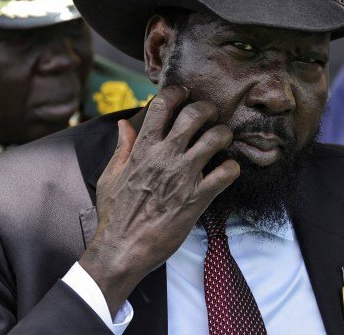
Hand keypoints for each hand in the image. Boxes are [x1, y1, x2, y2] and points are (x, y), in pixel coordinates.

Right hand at [79, 85, 239, 314]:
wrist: (122, 249)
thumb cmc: (114, 214)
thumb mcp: (111, 175)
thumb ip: (122, 147)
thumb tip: (124, 123)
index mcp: (143, 149)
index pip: (162, 106)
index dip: (176, 93)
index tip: (184, 94)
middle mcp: (166, 157)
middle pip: (194, 115)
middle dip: (207, 109)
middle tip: (211, 115)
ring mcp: (184, 176)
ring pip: (215, 138)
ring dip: (224, 134)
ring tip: (223, 138)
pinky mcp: (198, 198)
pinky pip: (226, 174)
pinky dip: (232, 168)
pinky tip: (228, 170)